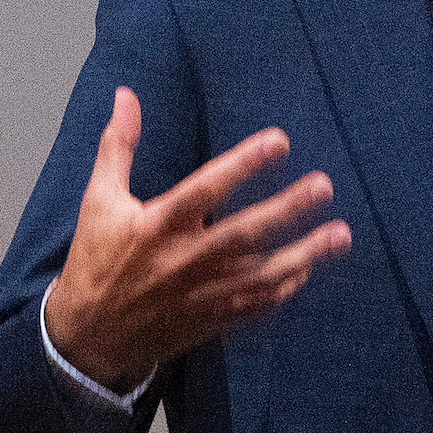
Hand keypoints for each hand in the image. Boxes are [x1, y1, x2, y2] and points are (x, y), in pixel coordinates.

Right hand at [43, 87, 351, 391]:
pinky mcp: (212, 320)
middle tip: (325, 186)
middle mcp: (185, 260)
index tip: (280, 141)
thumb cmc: (96, 260)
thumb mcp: (99, 200)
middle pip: (245, 232)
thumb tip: (126, 95)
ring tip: (342, 234)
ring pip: (262, 274)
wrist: (89, 337)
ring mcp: (203, 294)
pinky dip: (285, 289)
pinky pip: (256, 306)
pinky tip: (308, 270)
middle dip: (288, 209)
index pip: (207, 189)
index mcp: (158, 226)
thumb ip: (118, 146)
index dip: (244, 163)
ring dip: (305, 254)